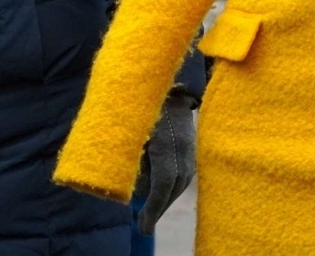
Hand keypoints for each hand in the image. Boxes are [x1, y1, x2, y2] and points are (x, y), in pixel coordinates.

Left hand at [135, 89, 195, 234]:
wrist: (172, 88)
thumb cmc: (144, 106)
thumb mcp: (131, 128)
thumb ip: (126, 153)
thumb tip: (121, 179)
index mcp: (167, 142)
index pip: (163, 182)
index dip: (153, 206)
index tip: (142, 226)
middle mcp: (183, 149)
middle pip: (172, 188)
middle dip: (157, 209)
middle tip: (143, 225)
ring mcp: (190, 151)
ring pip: (179, 185)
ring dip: (164, 200)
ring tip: (150, 213)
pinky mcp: (192, 151)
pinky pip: (182, 177)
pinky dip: (171, 189)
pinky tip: (160, 196)